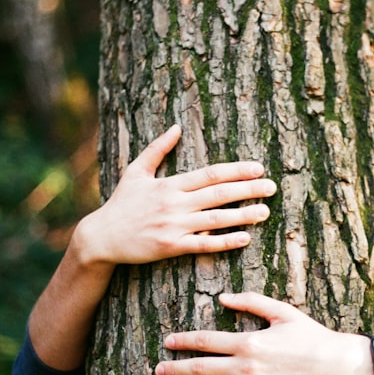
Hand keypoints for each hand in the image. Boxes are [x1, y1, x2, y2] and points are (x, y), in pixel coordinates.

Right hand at [74, 125, 275, 266]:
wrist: (101, 237)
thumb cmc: (120, 203)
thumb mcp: (135, 171)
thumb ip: (157, 149)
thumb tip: (176, 127)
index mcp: (169, 184)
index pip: (210, 174)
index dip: (236, 170)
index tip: (258, 168)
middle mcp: (174, 204)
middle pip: (218, 194)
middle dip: (248, 189)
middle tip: (272, 187)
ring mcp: (174, 226)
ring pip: (215, 219)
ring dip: (243, 215)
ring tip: (265, 211)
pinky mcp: (171, 247)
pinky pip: (204, 244)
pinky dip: (225, 241)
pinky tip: (245, 238)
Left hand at [155, 292, 373, 374]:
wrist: (335, 365)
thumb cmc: (310, 336)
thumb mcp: (282, 311)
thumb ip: (251, 302)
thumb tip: (222, 297)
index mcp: (249, 340)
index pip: (206, 341)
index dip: (184, 341)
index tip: (168, 342)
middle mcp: (246, 365)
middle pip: (201, 366)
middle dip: (177, 367)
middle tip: (157, 368)